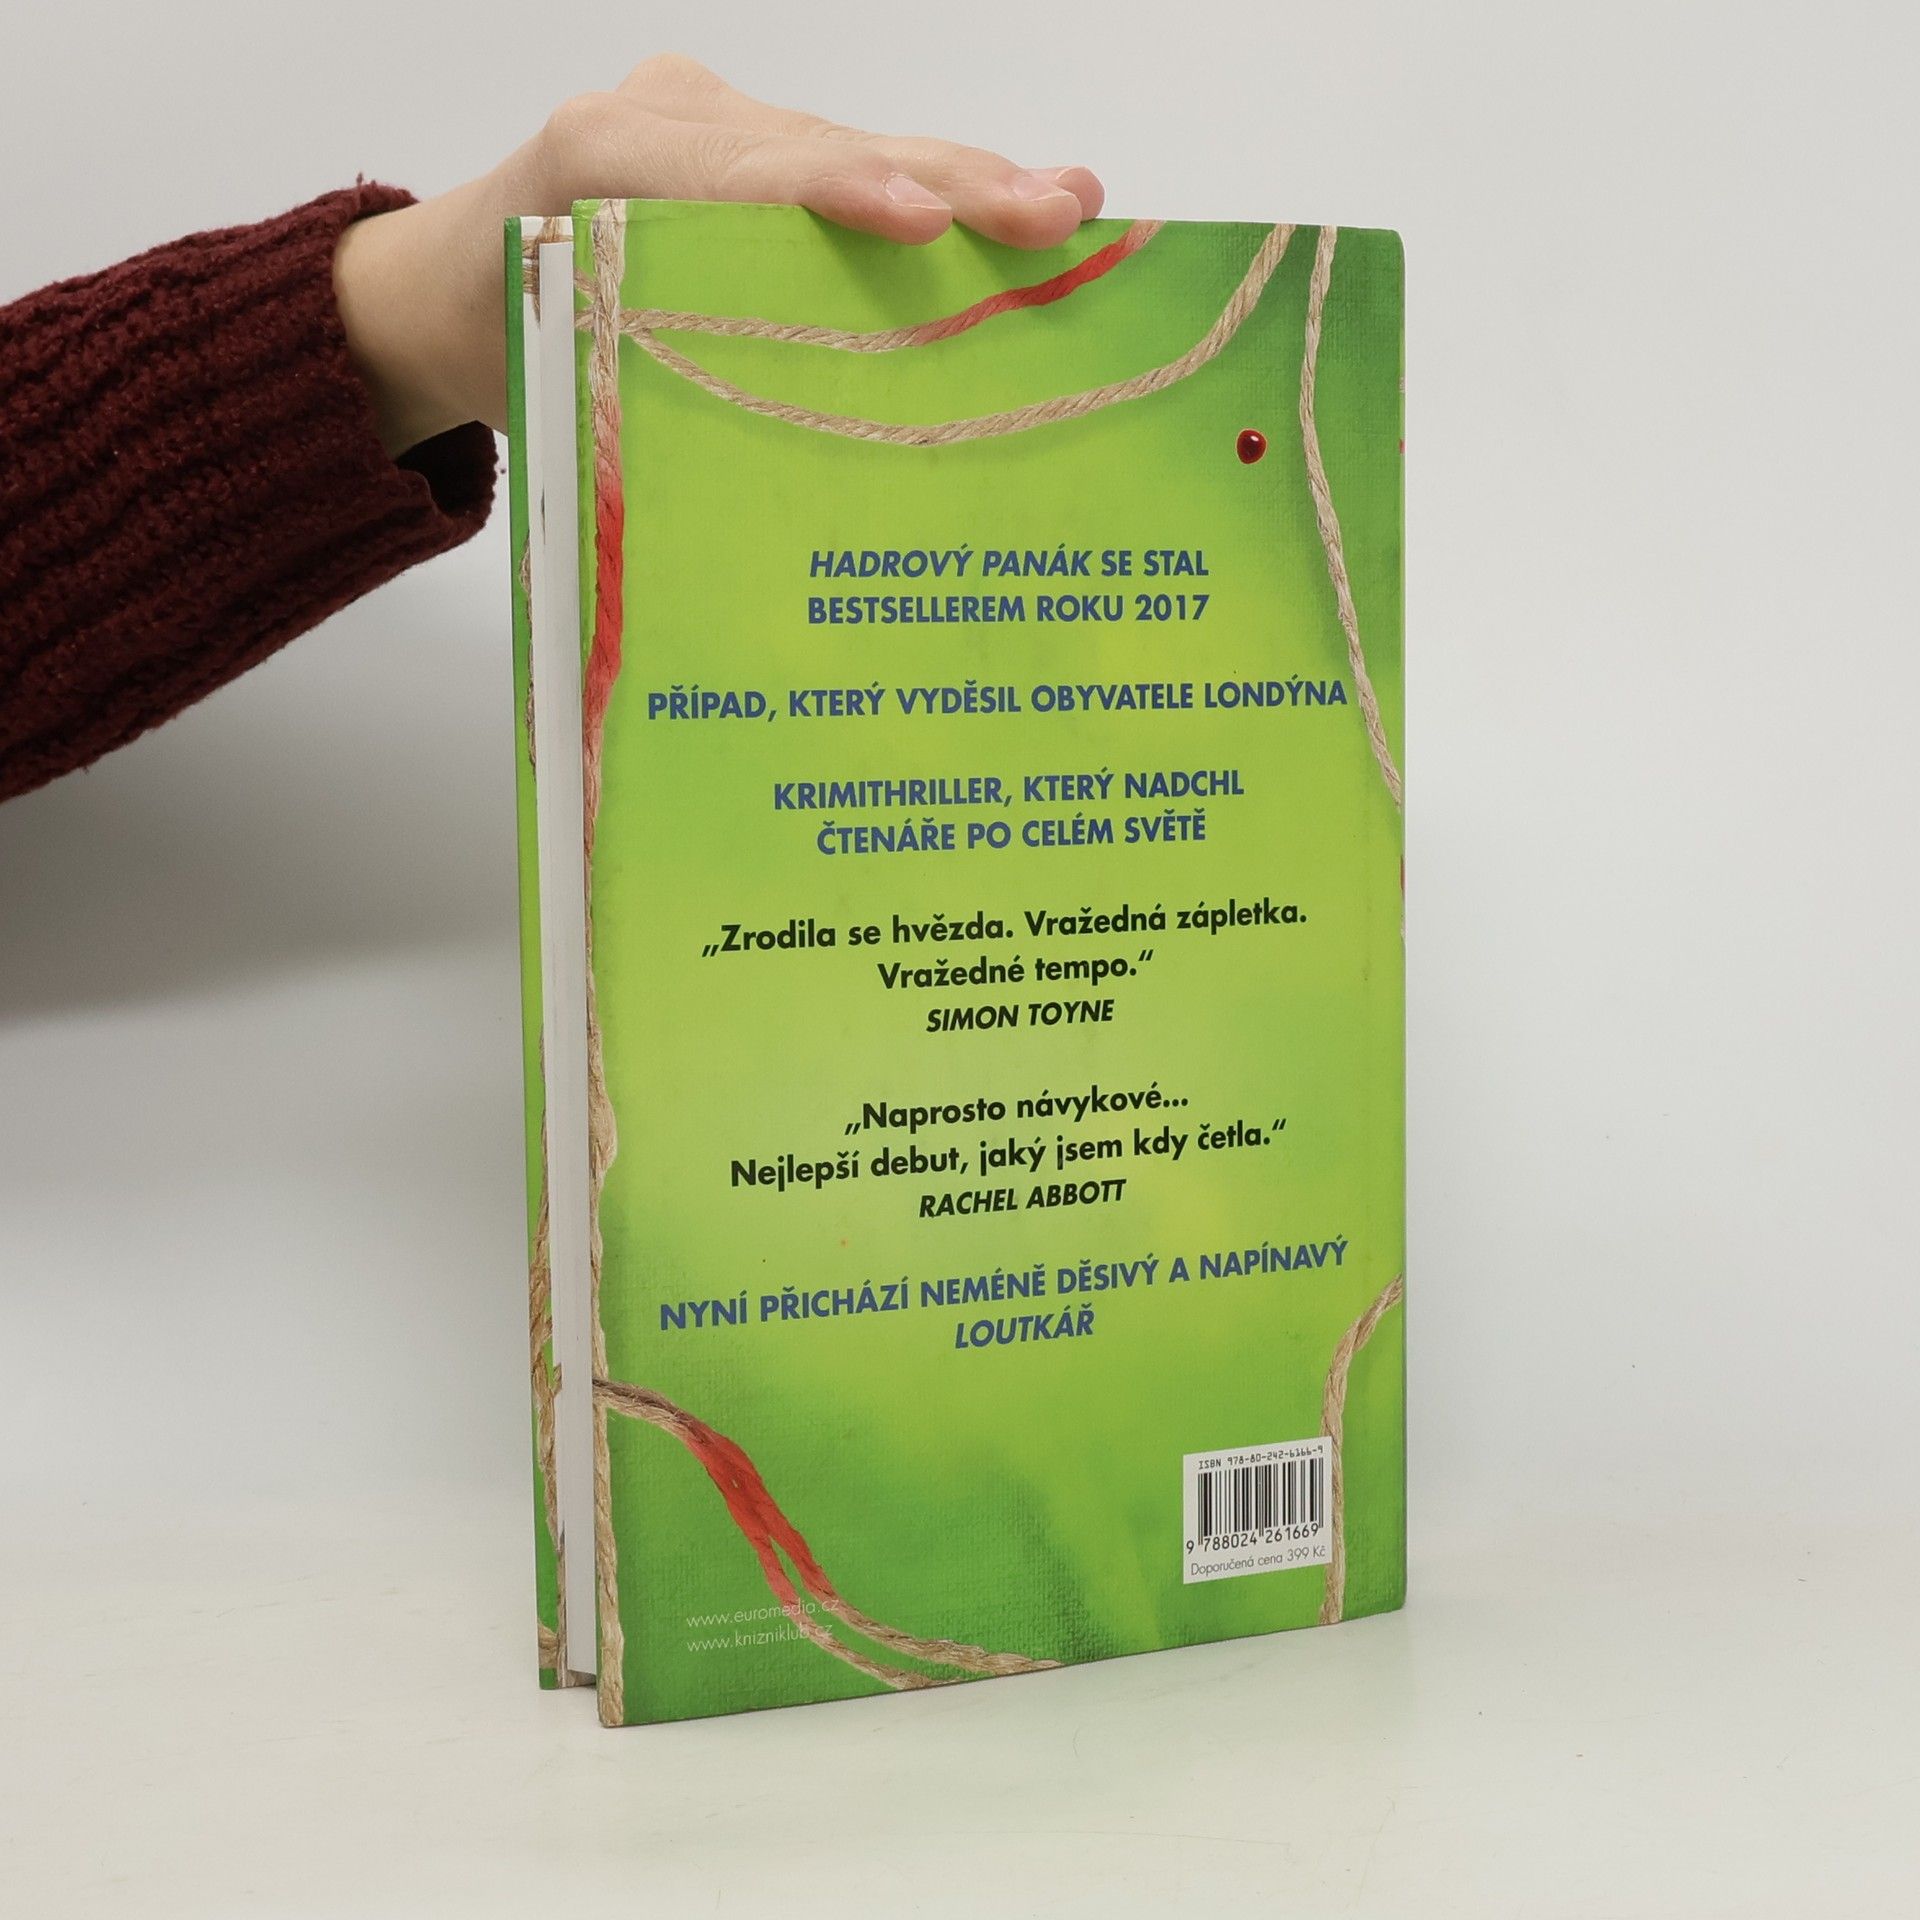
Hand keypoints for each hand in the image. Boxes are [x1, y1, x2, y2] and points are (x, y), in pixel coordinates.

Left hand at [333, 54, 1104, 453]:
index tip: (923, 221)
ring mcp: (696, 115)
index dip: (841, 197)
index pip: (743, 176)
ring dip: (964, 179)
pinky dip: (923, 184)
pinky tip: (1007, 197)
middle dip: (950, 179)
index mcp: (594, 167)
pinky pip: (835, 157)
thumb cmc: (490, 347)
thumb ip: (661, 391)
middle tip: (1056, 214)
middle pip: (823, 145)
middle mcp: (657, 117)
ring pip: (848, 143)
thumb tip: (801, 477)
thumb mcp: (556, 380)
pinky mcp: (727, 132)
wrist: (427, 288)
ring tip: (1068, 204)